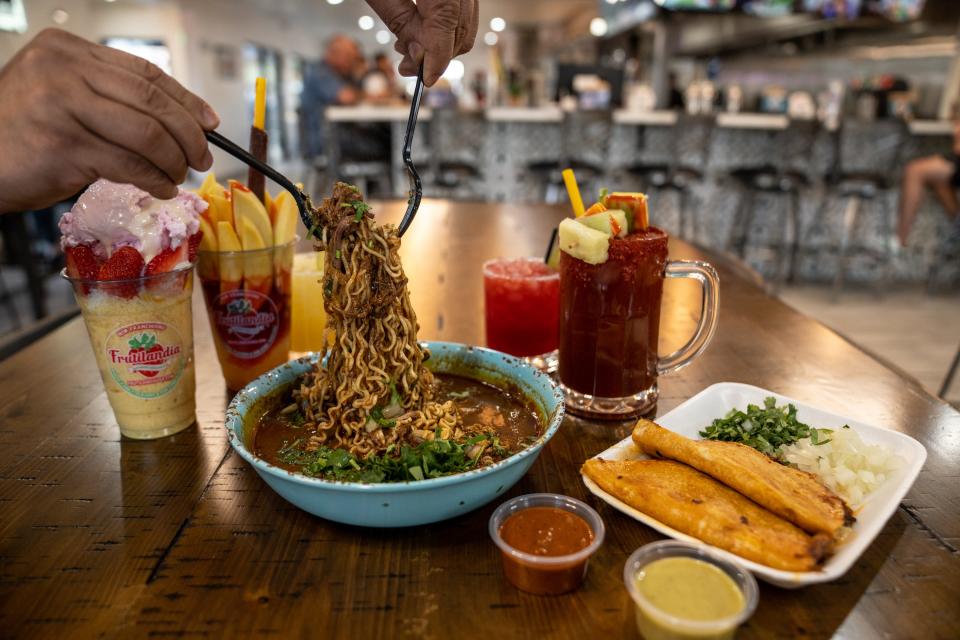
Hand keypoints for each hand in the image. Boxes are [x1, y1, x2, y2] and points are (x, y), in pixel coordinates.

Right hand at [0, 28, 218, 212]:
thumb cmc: (22, 131)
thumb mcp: (63, 97)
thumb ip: (110, 98)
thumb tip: (180, 119)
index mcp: (68, 51)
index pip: (145, 73)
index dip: (185, 99)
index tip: (209, 121)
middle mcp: (64, 71)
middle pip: (153, 101)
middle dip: (188, 134)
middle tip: (202, 156)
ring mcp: (63, 106)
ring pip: (147, 134)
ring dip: (173, 161)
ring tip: (179, 175)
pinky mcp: (65, 146)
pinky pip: (129, 165)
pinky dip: (154, 180)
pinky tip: (161, 188)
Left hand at [366, 0, 477, 85]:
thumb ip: (399, 21)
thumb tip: (416, 56)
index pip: (446, 21)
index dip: (436, 58)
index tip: (424, 80)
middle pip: (462, 28)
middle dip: (436, 55)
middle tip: (407, 67)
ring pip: (467, 23)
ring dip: (441, 44)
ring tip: (409, 47)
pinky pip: (464, 13)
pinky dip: (446, 27)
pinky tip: (422, 29)